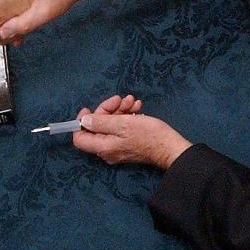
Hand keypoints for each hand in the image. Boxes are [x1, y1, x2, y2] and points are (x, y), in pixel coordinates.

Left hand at [72, 94, 191, 170]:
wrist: (170, 147)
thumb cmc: (147, 135)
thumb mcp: (122, 124)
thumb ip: (100, 122)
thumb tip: (83, 121)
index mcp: (102, 147)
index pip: (80, 138)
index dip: (81, 122)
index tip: (89, 108)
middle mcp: (107, 150)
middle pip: (97, 127)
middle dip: (108, 110)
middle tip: (120, 99)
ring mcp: (118, 147)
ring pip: (111, 125)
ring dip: (120, 110)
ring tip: (132, 101)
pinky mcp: (129, 144)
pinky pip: (122, 129)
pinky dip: (127, 116)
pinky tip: (138, 107)